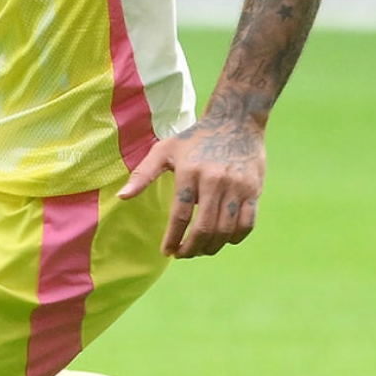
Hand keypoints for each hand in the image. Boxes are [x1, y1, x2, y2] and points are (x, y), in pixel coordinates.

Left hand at [120, 112, 265, 257]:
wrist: (236, 120)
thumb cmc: (195, 138)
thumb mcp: (165, 150)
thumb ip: (143, 174)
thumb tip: (122, 196)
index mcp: (190, 172)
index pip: (180, 215)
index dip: (173, 238)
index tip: (167, 251)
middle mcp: (214, 180)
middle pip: (204, 228)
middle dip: (192, 249)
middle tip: (183, 254)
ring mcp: (237, 186)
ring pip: (225, 230)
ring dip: (212, 247)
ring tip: (201, 249)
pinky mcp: (254, 190)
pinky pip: (246, 224)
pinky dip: (235, 238)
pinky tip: (224, 239)